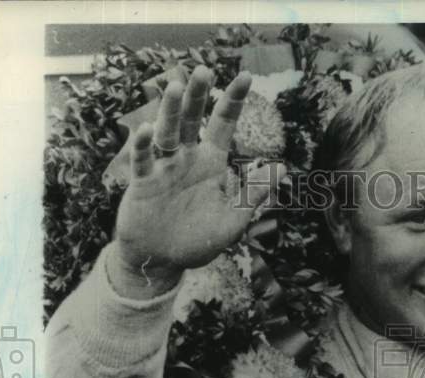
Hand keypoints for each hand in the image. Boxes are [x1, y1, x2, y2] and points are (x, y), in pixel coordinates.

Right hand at [111, 68, 284, 297]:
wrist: (163, 261)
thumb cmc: (198, 242)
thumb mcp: (233, 221)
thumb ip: (254, 194)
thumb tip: (282, 168)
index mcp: (211, 164)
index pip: (223, 124)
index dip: (233, 101)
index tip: (246, 76)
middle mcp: (187, 159)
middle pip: (191, 119)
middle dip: (197, 96)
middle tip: (203, 69)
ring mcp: (163, 168)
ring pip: (166, 133)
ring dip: (169, 112)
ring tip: (174, 88)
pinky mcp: (142, 183)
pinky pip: (142, 161)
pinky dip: (143, 147)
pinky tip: (146, 131)